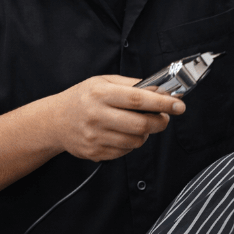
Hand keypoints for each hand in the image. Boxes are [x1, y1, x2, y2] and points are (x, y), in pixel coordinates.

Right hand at [48, 75, 185, 161]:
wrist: (54, 121)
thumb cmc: (82, 98)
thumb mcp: (103, 81)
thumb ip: (132, 85)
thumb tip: (160, 89)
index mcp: (101, 93)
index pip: (138, 99)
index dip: (162, 102)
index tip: (179, 104)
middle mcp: (97, 115)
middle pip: (140, 124)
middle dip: (160, 122)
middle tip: (164, 117)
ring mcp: (95, 137)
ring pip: (135, 141)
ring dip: (145, 133)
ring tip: (138, 124)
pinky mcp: (95, 152)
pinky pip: (125, 151)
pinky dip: (131, 143)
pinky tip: (123, 133)